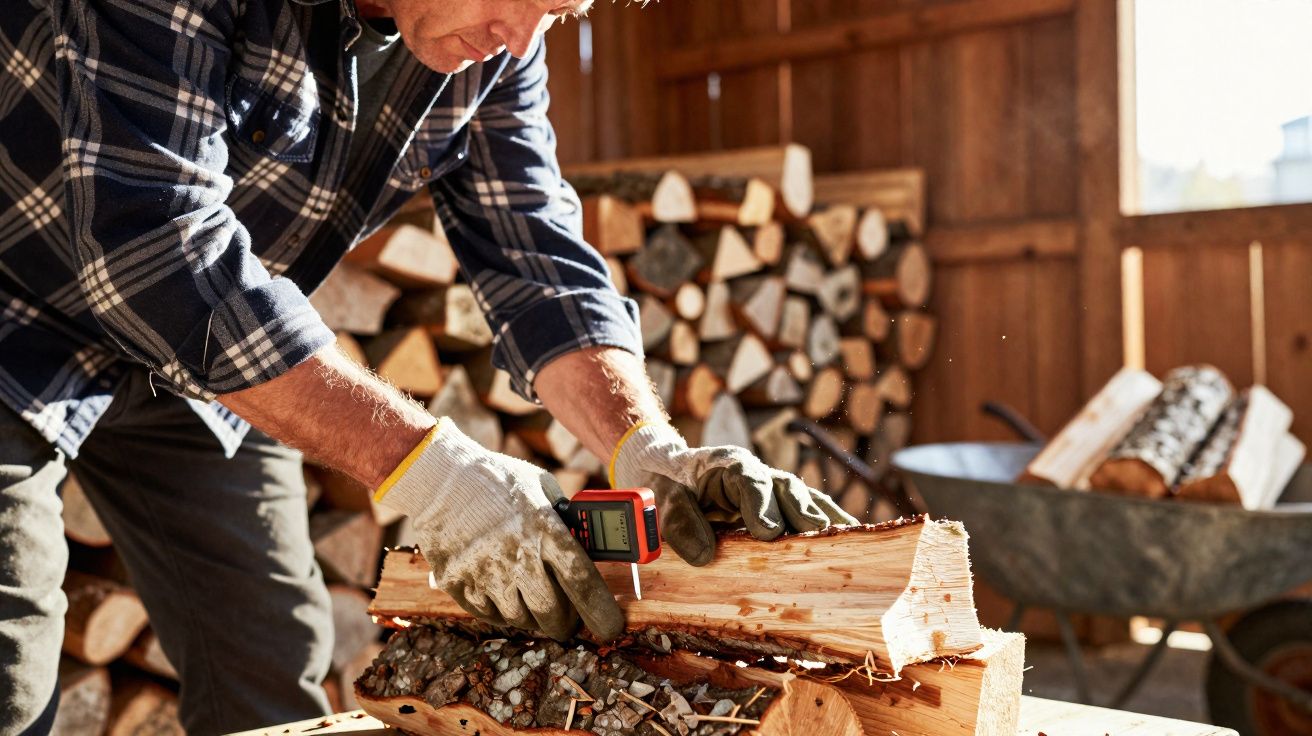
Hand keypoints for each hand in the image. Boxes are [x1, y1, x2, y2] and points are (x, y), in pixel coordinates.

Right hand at [376, 418, 623, 640]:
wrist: (441, 476)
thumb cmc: (500, 480)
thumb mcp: (542, 489)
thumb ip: (565, 522)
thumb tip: (590, 551)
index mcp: (544, 529)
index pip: (582, 583)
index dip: (600, 612)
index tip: (610, 626)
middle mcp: (516, 555)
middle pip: (552, 613)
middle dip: (565, 622)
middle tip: (567, 619)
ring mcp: (484, 572)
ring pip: (520, 618)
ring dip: (532, 616)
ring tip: (531, 596)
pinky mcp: (458, 582)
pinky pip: (488, 614)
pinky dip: (501, 610)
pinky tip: (503, 589)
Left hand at [610, 423, 857, 564]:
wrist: (666, 472)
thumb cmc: (666, 487)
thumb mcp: (662, 502)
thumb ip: (679, 523)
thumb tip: (704, 556)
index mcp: (727, 465)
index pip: (749, 481)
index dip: (761, 506)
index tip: (768, 533)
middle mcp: (757, 473)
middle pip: (786, 489)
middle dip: (801, 515)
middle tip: (815, 541)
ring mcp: (773, 489)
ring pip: (805, 499)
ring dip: (824, 522)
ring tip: (848, 544)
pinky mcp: (782, 507)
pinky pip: (811, 512)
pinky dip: (830, 525)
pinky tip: (853, 541)